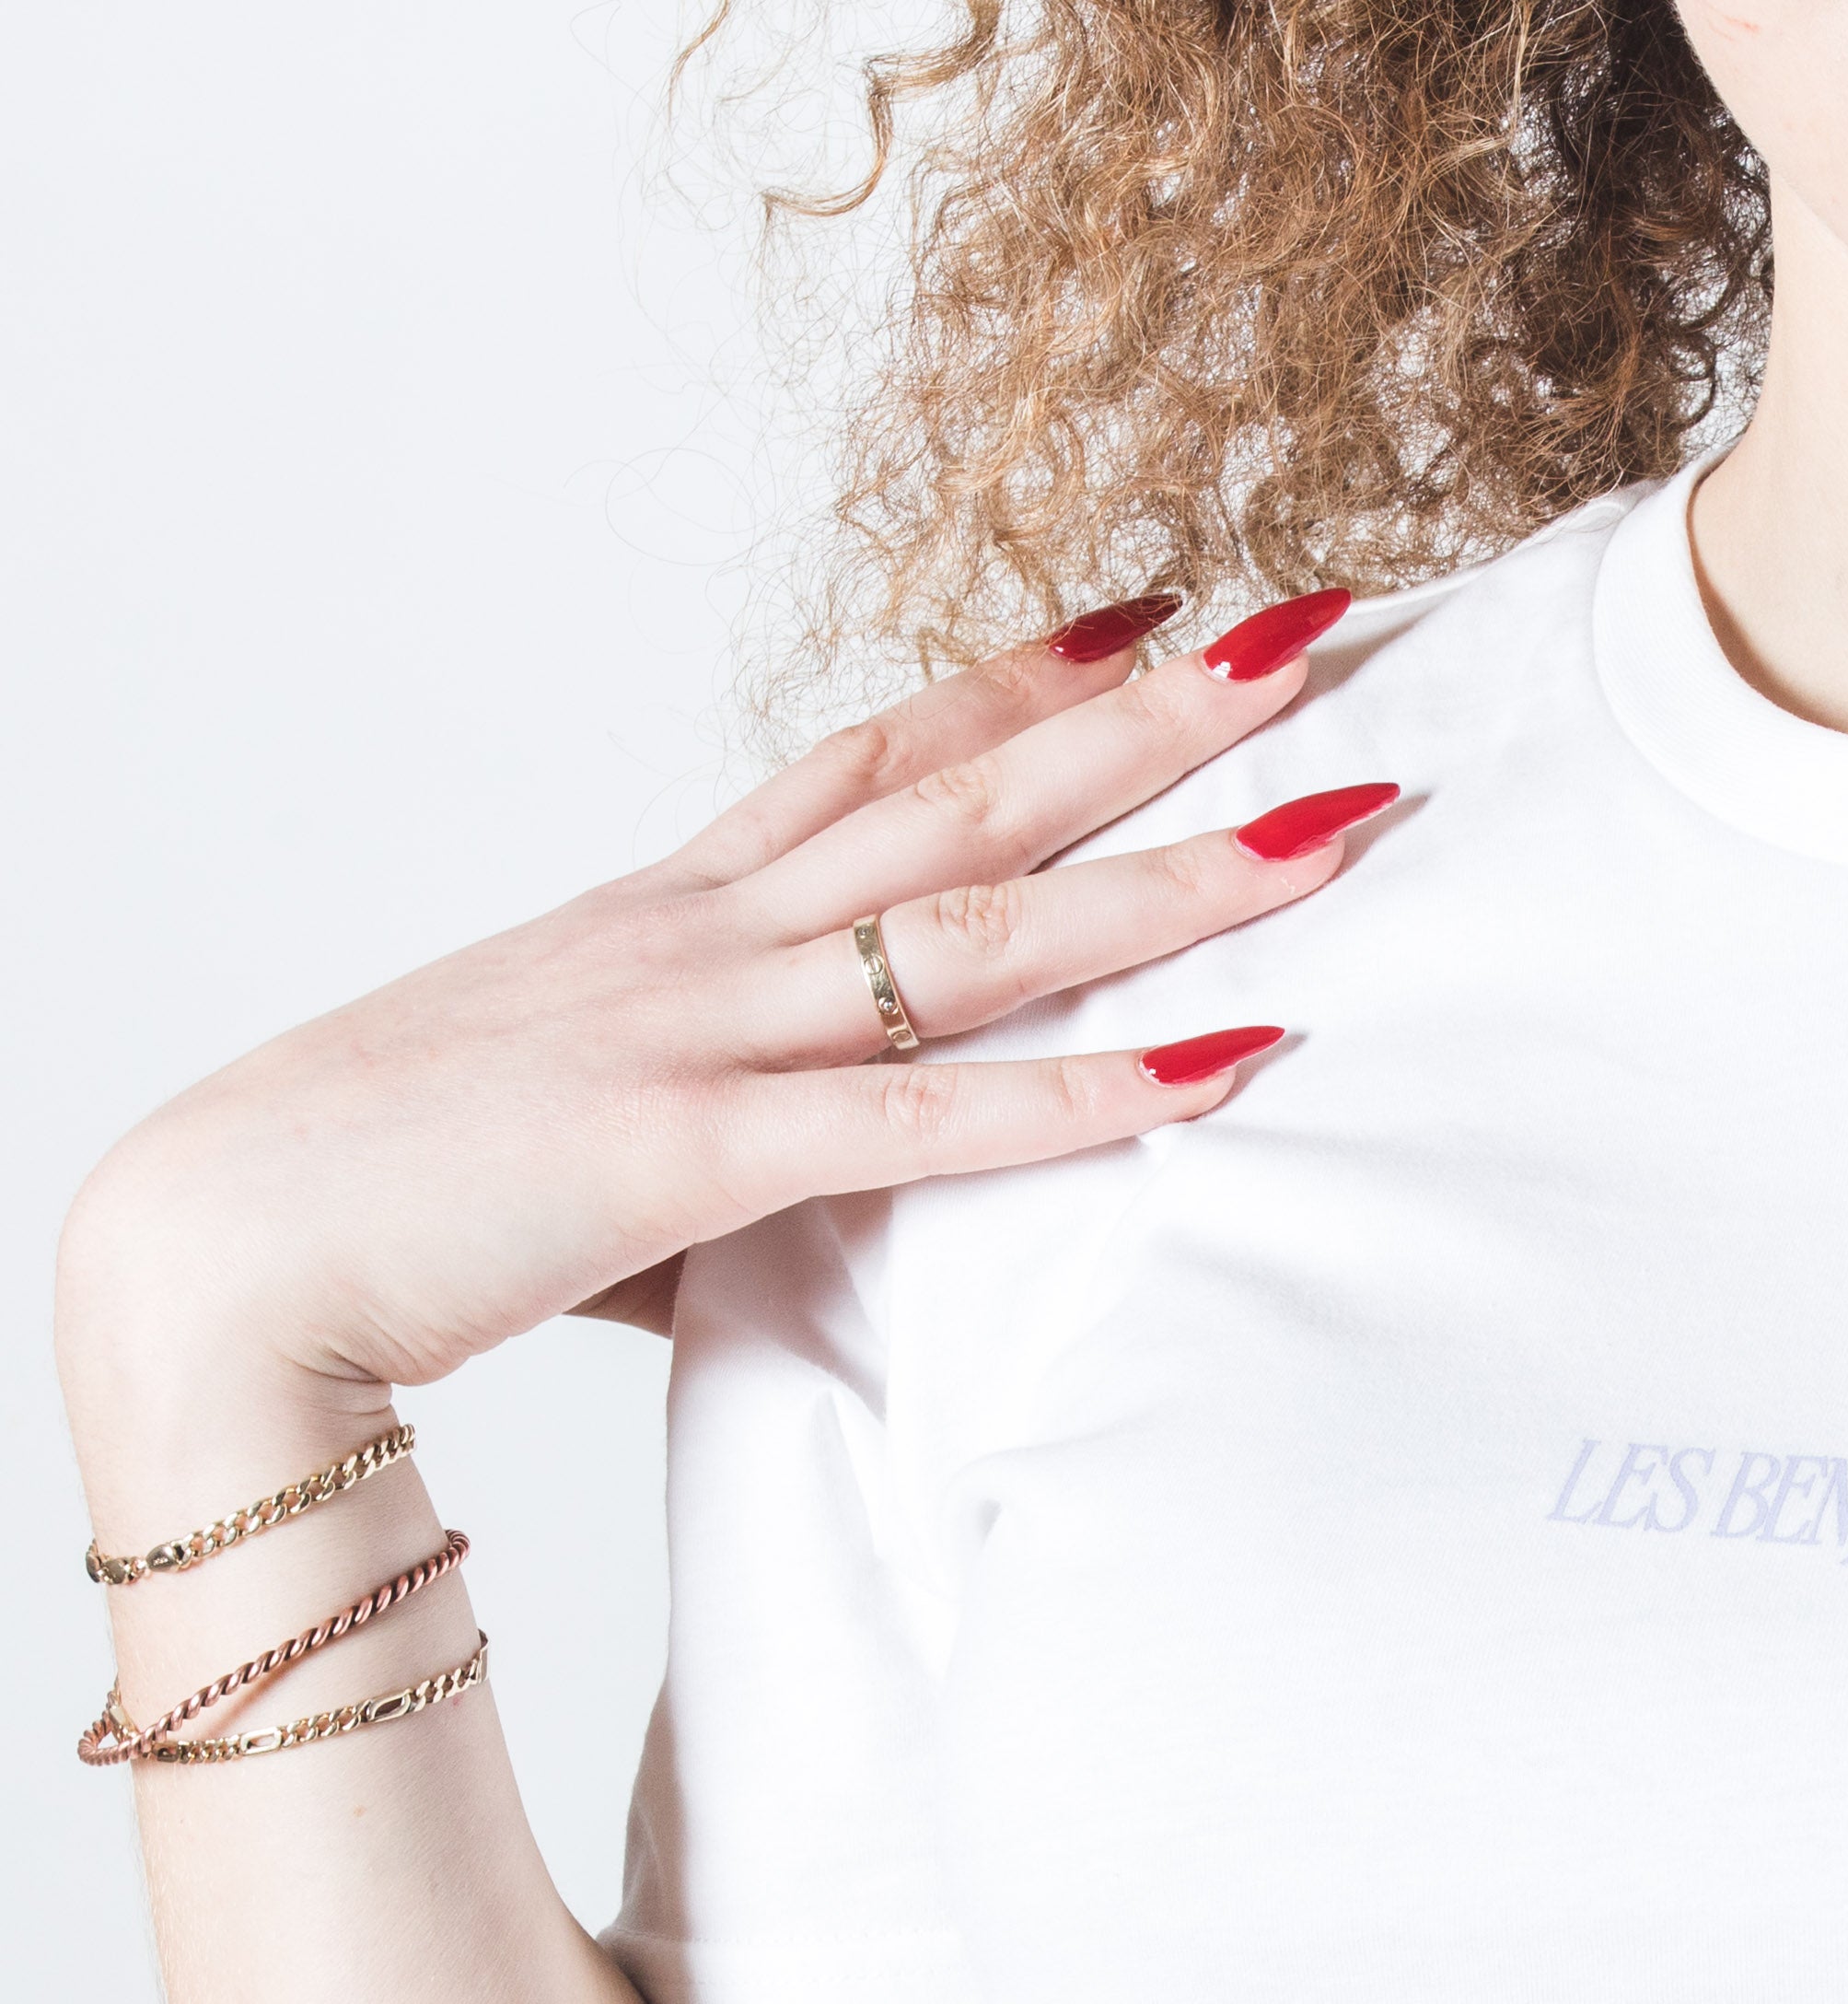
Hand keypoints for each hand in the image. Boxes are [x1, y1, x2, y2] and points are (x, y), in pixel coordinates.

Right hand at [57, 590, 1379, 1467]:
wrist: (224, 1254)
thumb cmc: (393, 1192)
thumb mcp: (578, 1118)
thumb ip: (715, 1123)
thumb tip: (810, 1185)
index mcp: (671, 914)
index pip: (874, 754)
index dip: (1020, 678)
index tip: (1148, 611)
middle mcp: (705, 936)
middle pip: (967, 792)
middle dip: (1151, 716)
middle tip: (1306, 630)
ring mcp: (702, 1030)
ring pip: (983, 922)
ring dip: (1172, 867)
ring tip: (1329, 807)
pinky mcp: (691, 1155)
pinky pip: (926, 1114)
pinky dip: (1086, 1093)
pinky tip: (1220, 1065)